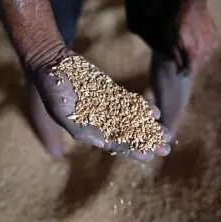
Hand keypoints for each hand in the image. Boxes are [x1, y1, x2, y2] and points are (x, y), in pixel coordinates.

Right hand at [32, 53, 172, 161]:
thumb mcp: (63, 113)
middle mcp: (102, 122)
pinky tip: (156, 113)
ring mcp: (108, 107)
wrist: (53, 64)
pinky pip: (131, 103)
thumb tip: (104, 143)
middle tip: (166, 149)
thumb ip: (83, 129)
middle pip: (129, 135)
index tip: (147, 157)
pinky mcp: (112, 93)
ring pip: (134, 120)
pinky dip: (143, 108)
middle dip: (147, 142)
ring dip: (151, 128)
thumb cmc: (52, 91)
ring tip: (168, 135)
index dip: (131, 150)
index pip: (115, 144)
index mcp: (90, 132)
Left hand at [175, 0, 216, 73]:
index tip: (182, 72)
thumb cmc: (180, 24)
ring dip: (200, 59)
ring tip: (194, 55)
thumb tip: (180, 70)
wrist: (193, 7)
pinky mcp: (216, 38)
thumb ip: (178, 56)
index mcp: (195, 55)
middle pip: (201, 65)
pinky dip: (206, 50)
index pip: (193, 71)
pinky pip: (211, 49)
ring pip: (207, 58)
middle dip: (194, 66)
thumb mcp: (173, 41)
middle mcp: (206, 53)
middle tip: (186, 62)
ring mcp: (213, 45)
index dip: (186, 72)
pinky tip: (201, 46)